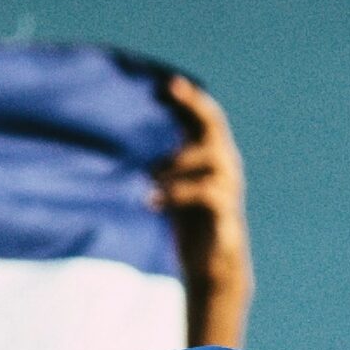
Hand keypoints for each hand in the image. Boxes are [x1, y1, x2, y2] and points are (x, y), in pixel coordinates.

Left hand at [156, 74, 251, 346]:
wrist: (210, 266)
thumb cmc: (186, 221)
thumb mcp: (170, 185)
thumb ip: (158, 161)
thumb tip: (120, 137)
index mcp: (212, 154)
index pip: (204, 116)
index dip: (189, 97)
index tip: (165, 83)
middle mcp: (225, 165)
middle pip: (214, 126)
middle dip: (193, 106)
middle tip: (168, 95)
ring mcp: (228, 188)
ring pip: (210, 160)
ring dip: (176, 161)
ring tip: (148, 173)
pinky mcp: (225, 215)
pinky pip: (206, 194)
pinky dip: (177, 193)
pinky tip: (151, 200)